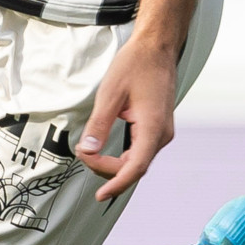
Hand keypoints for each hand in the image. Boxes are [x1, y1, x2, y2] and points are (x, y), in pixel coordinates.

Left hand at [77, 33, 178, 200]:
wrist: (156, 49)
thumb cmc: (135, 65)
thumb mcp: (110, 94)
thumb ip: (98, 125)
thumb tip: (87, 150)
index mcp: (154, 128)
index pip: (136, 167)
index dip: (117, 184)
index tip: (100, 195)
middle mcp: (162, 135)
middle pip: (135, 166)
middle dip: (107, 169)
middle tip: (81, 156)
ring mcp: (162, 132)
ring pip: (138, 160)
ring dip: (114, 163)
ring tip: (89, 155)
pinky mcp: (157, 127)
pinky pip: (140, 149)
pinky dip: (123, 156)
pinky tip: (106, 153)